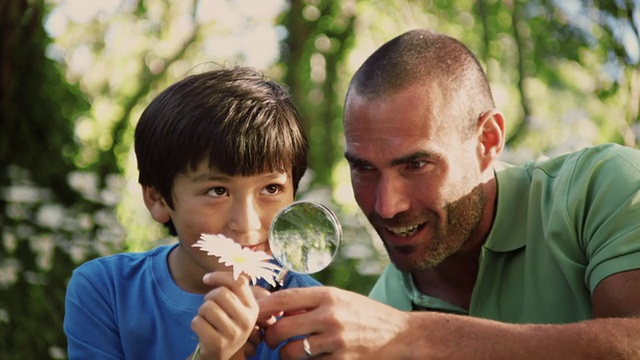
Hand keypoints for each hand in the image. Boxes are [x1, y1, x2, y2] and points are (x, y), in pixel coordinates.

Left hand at [191, 272, 267, 359]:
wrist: (219, 355)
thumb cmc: (224, 325)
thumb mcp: (236, 308)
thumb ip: (235, 288)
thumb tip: (230, 259)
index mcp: (253, 308)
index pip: (239, 282)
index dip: (220, 276)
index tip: (206, 278)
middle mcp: (247, 321)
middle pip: (220, 293)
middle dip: (208, 298)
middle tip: (210, 308)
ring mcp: (233, 333)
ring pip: (207, 307)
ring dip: (201, 312)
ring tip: (208, 321)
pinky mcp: (218, 344)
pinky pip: (197, 321)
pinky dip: (195, 324)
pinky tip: (203, 332)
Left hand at [258, 286, 408, 358]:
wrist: (399, 335)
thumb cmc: (364, 314)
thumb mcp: (340, 298)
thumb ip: (311, 302)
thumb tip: (276, 307)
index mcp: (327, 295)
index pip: (283, 299)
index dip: (262, 308)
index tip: (253, 314)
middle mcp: (330, 315)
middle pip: (281, 329)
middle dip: (270, 337)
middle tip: (271, 339)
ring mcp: (335, 340)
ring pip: (291, 352)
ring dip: (285, 355)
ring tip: (289, 352)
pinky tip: (312, 358)